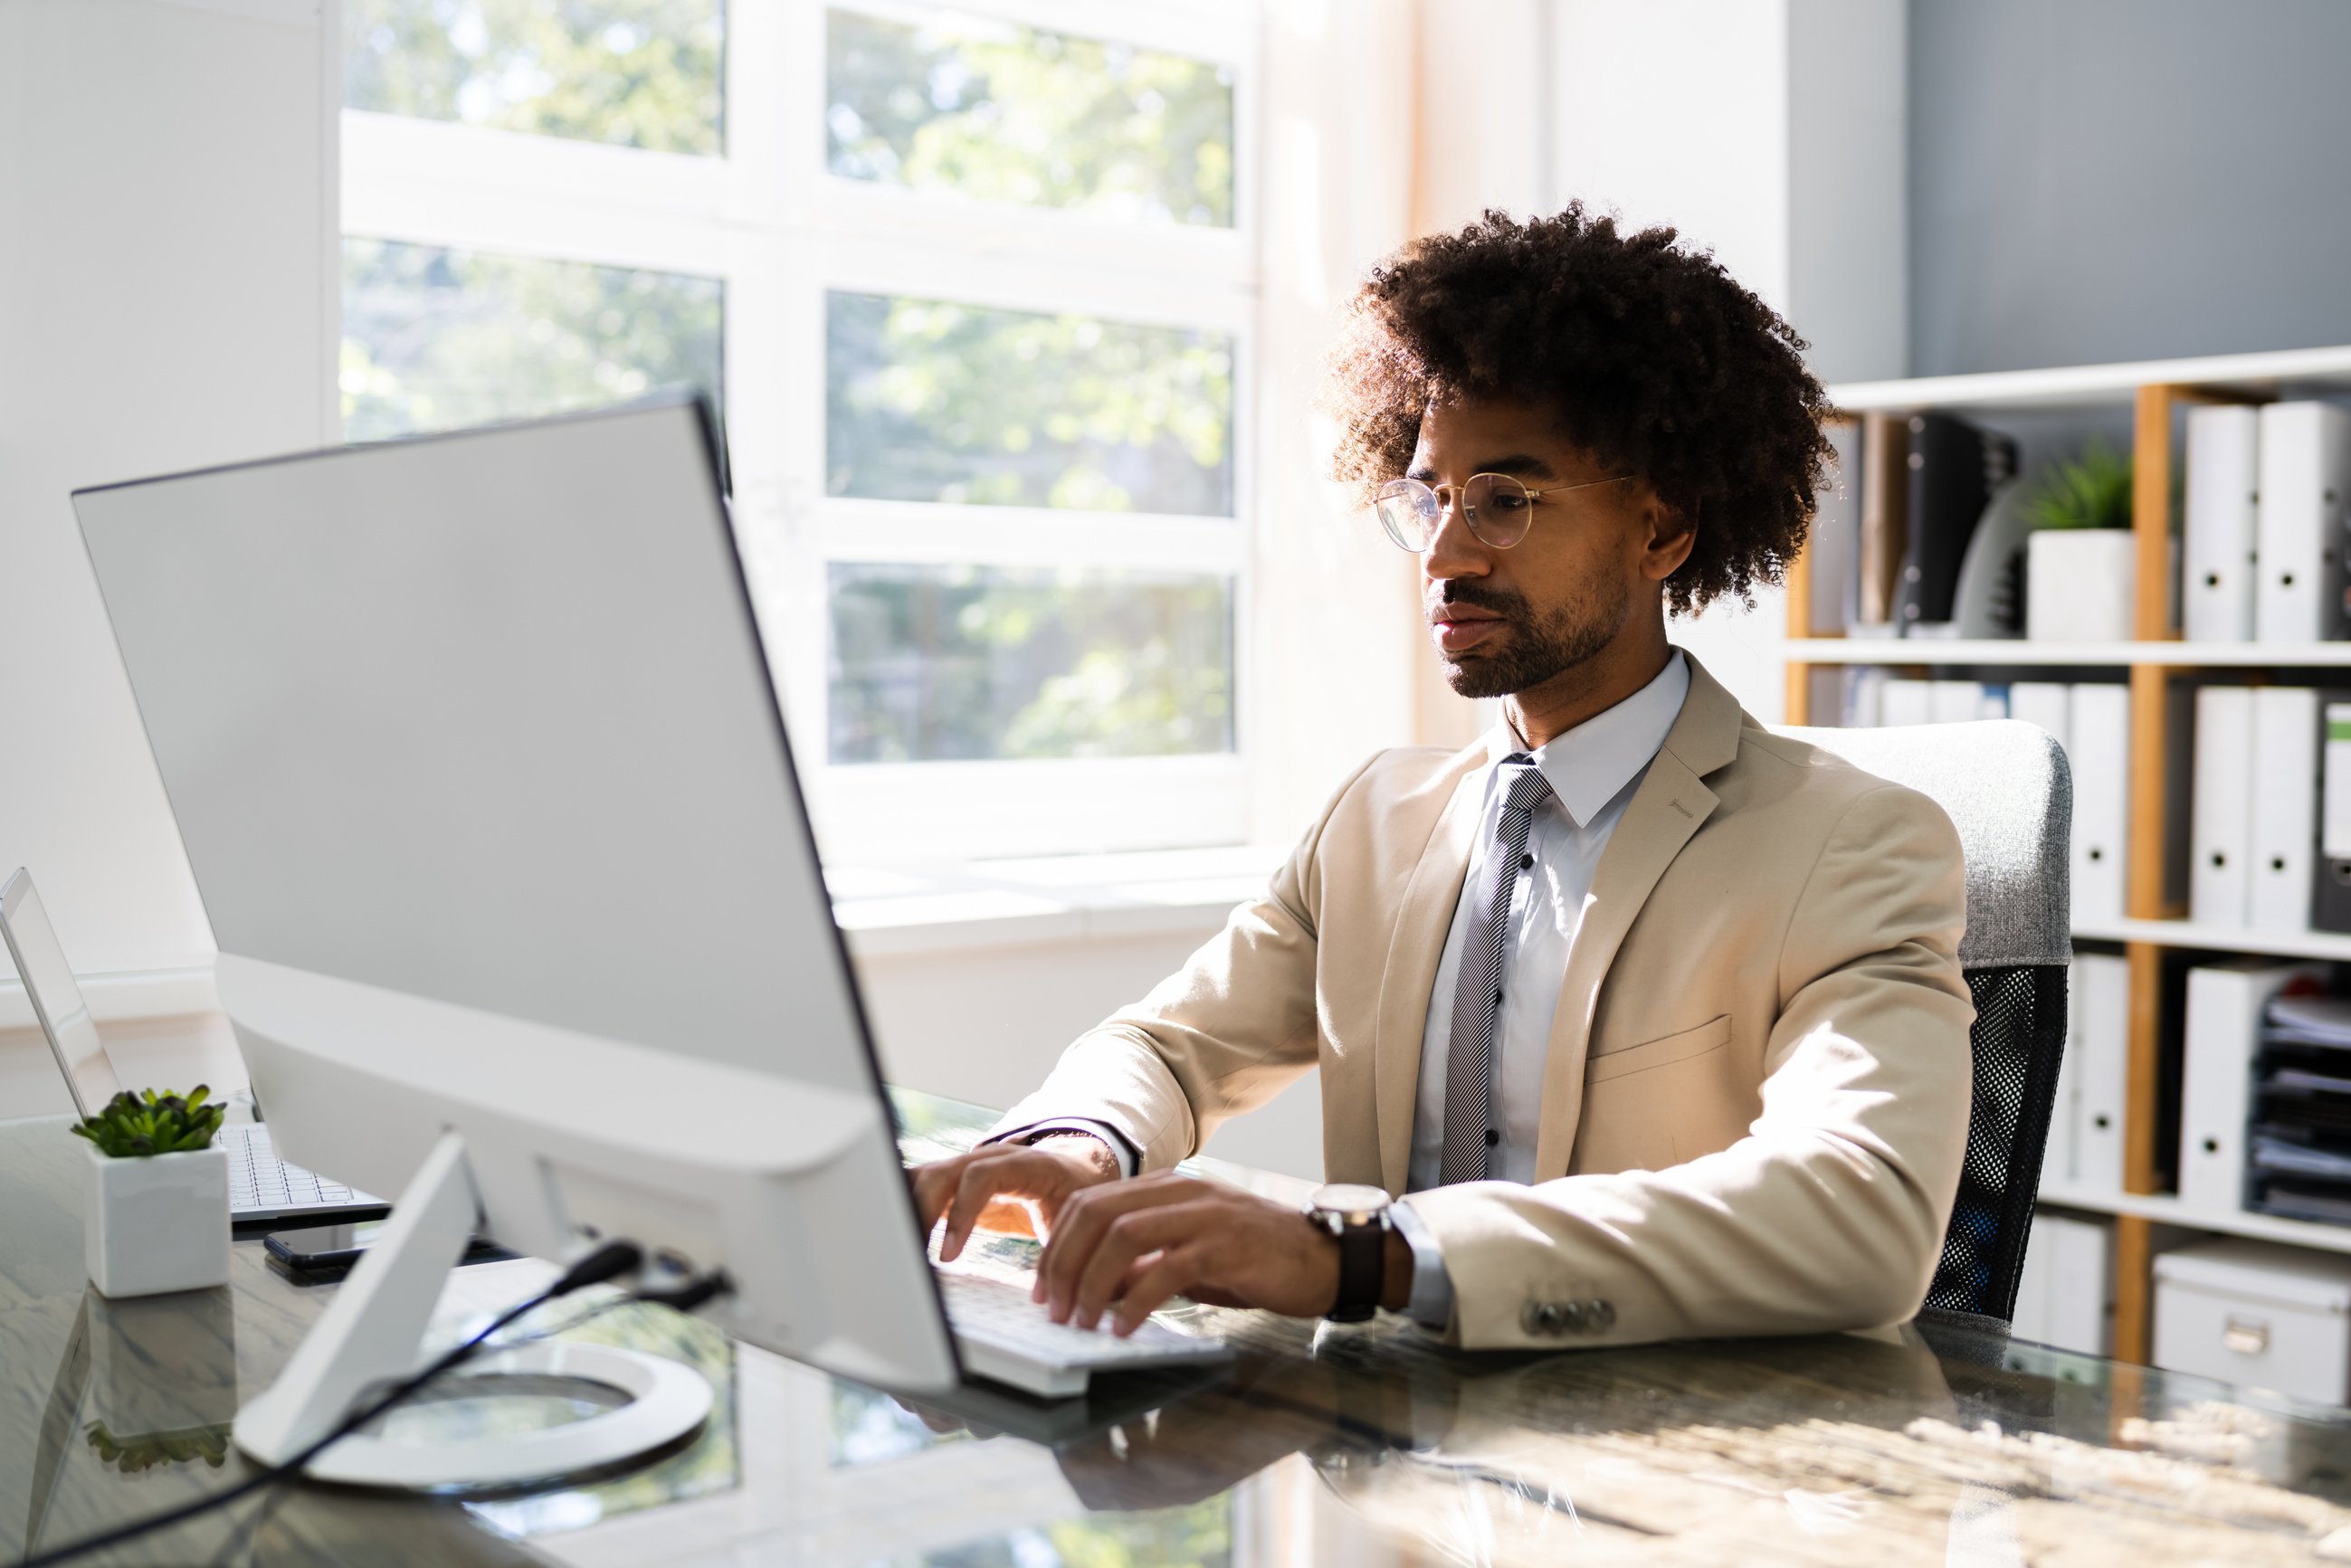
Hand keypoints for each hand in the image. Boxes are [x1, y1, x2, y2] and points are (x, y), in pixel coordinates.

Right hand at [911, 1136, 1120, 1262]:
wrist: (1079, 1168)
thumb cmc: (1084, 1198)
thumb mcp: (1090, 1220)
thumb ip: (1089, 1253)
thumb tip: (1099, 1296)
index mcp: (1029, 1164)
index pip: (981, 1176)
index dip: (960, 1213)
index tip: (947, 1255)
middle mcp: (992, 1158)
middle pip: (942, 1172)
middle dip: (919, 1211)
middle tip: (908, 1255)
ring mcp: (970, 1165)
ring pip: (924, 1176)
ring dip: (905, 1210)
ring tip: (892, 1251)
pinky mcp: (955, 1181)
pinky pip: (921, 1186)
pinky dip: (903, 1207)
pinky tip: (890, 1236)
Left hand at [1034, 1172, 1345, 1333]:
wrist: (1324, 1260)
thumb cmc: (1255, 1261)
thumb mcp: (1188, 1260)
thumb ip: (1143, 1266)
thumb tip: (1093, 1289)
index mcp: (1167, 1188)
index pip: (1090, 1203)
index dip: (1057, 1246)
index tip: (1044, 1290)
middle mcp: (1181, 1190)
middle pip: (1097, 1214)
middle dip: (1064, 1263)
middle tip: (1053, 1311)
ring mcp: (1205, 1214)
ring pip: (1124, 1236)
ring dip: (1092, 1283)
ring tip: (1082, 1322)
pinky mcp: (1227, 1245)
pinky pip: (1168, 1268)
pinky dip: (1137, 1301)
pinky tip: (1124, 1328)